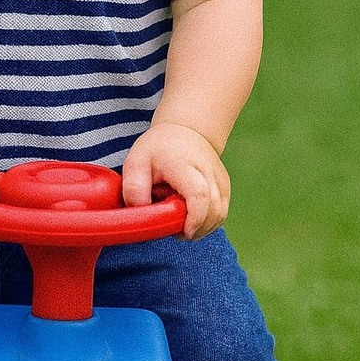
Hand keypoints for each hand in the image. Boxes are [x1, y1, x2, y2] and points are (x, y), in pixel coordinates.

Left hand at [121, 123, 230, 239]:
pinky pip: (221, 215)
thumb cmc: (159, 148)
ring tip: (180, 220)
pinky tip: (190, 217)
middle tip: (174, 228)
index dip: (194, 219)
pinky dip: (207, 223)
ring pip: (220, 215)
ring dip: (201, 228)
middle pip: (213, 210)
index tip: (182, 230)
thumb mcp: (136, 161)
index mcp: (184, 165)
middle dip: (195, 228)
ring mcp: (220, 181)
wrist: (185, 130)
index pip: (199, 195)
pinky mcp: (225, 189)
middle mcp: (208, 172)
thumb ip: (134, 188)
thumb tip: (141, 213)